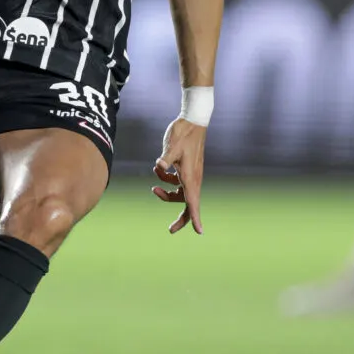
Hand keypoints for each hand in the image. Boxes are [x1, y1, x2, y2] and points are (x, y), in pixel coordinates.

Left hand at [152, 118, 205, 234]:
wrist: (192, 121)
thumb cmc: (183, 133)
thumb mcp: (172, 146)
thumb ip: (166, 158)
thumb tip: (159, 165)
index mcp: (191, 177)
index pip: (192, 202)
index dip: (195, 218)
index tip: (199, 232)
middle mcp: (192, 178)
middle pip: (188, 204)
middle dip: (180, 218)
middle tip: (170, 230)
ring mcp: (190, 174)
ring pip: (179, 193)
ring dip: (166, 193)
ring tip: (154, 188)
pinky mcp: (186, 168)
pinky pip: (176, 181)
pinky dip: (166, 179)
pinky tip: (157, 169)